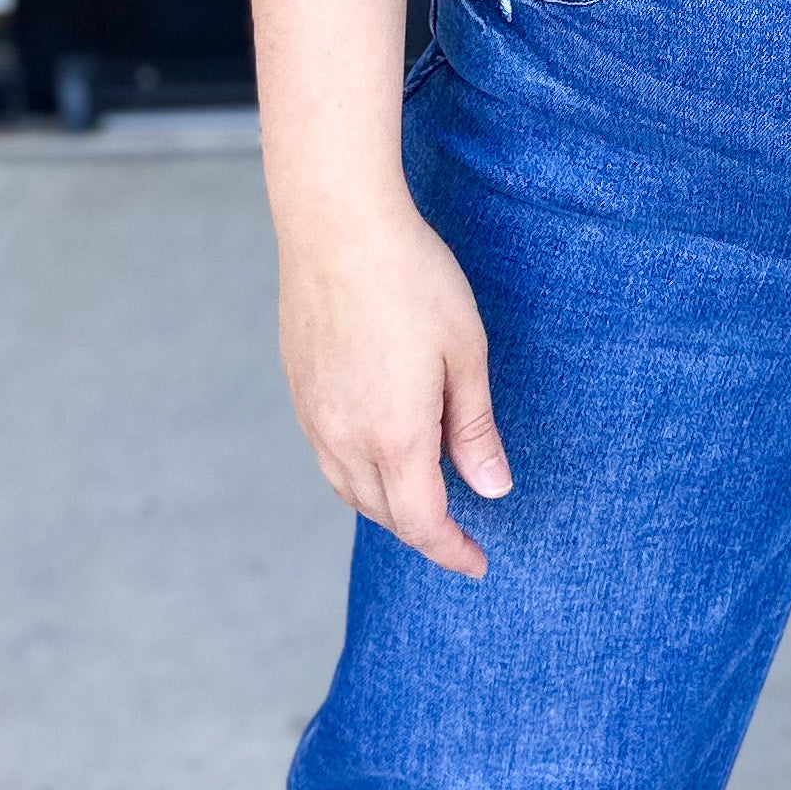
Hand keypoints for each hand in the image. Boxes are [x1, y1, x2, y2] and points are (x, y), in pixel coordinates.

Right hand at [277, 184, 511, 580]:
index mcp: (396, 435)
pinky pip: (328, 456)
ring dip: (388, 505)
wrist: (337, 225)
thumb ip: (474, 427)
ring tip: (424, 496)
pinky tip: (381, 452)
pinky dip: (358, 473)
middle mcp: (346, 437)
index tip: (477, 563)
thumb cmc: (413, 279)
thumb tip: (491, 488)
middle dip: (424, 531)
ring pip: (349, 489)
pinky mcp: (299, 390)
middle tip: (460, 531)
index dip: (451, 550)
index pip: (422, 523)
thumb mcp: (466, 352)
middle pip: (384, 514)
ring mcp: (314, 415)